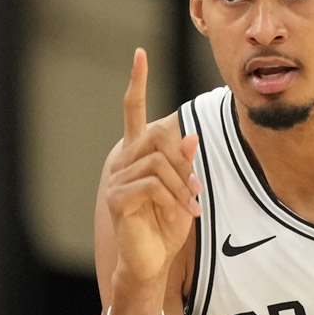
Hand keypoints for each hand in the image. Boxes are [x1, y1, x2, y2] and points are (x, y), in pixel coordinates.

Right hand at [107, 49, 200, 292]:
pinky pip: (151, 184)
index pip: (133, 110)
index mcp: (136, 152)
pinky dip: (172, 197)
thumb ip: (186, 164)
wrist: (151, 260)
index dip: (137, 83)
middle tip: (197, 190)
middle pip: (157, 138)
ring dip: (181, 185)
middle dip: (183, 163)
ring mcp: (116, 177)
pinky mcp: (117, 197)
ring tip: (192, 206)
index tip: (140, 54)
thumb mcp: (184, 189)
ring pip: (158, 163)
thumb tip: (191, 136)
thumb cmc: (167, 224)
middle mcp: (122, 159)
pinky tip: (180, 213)